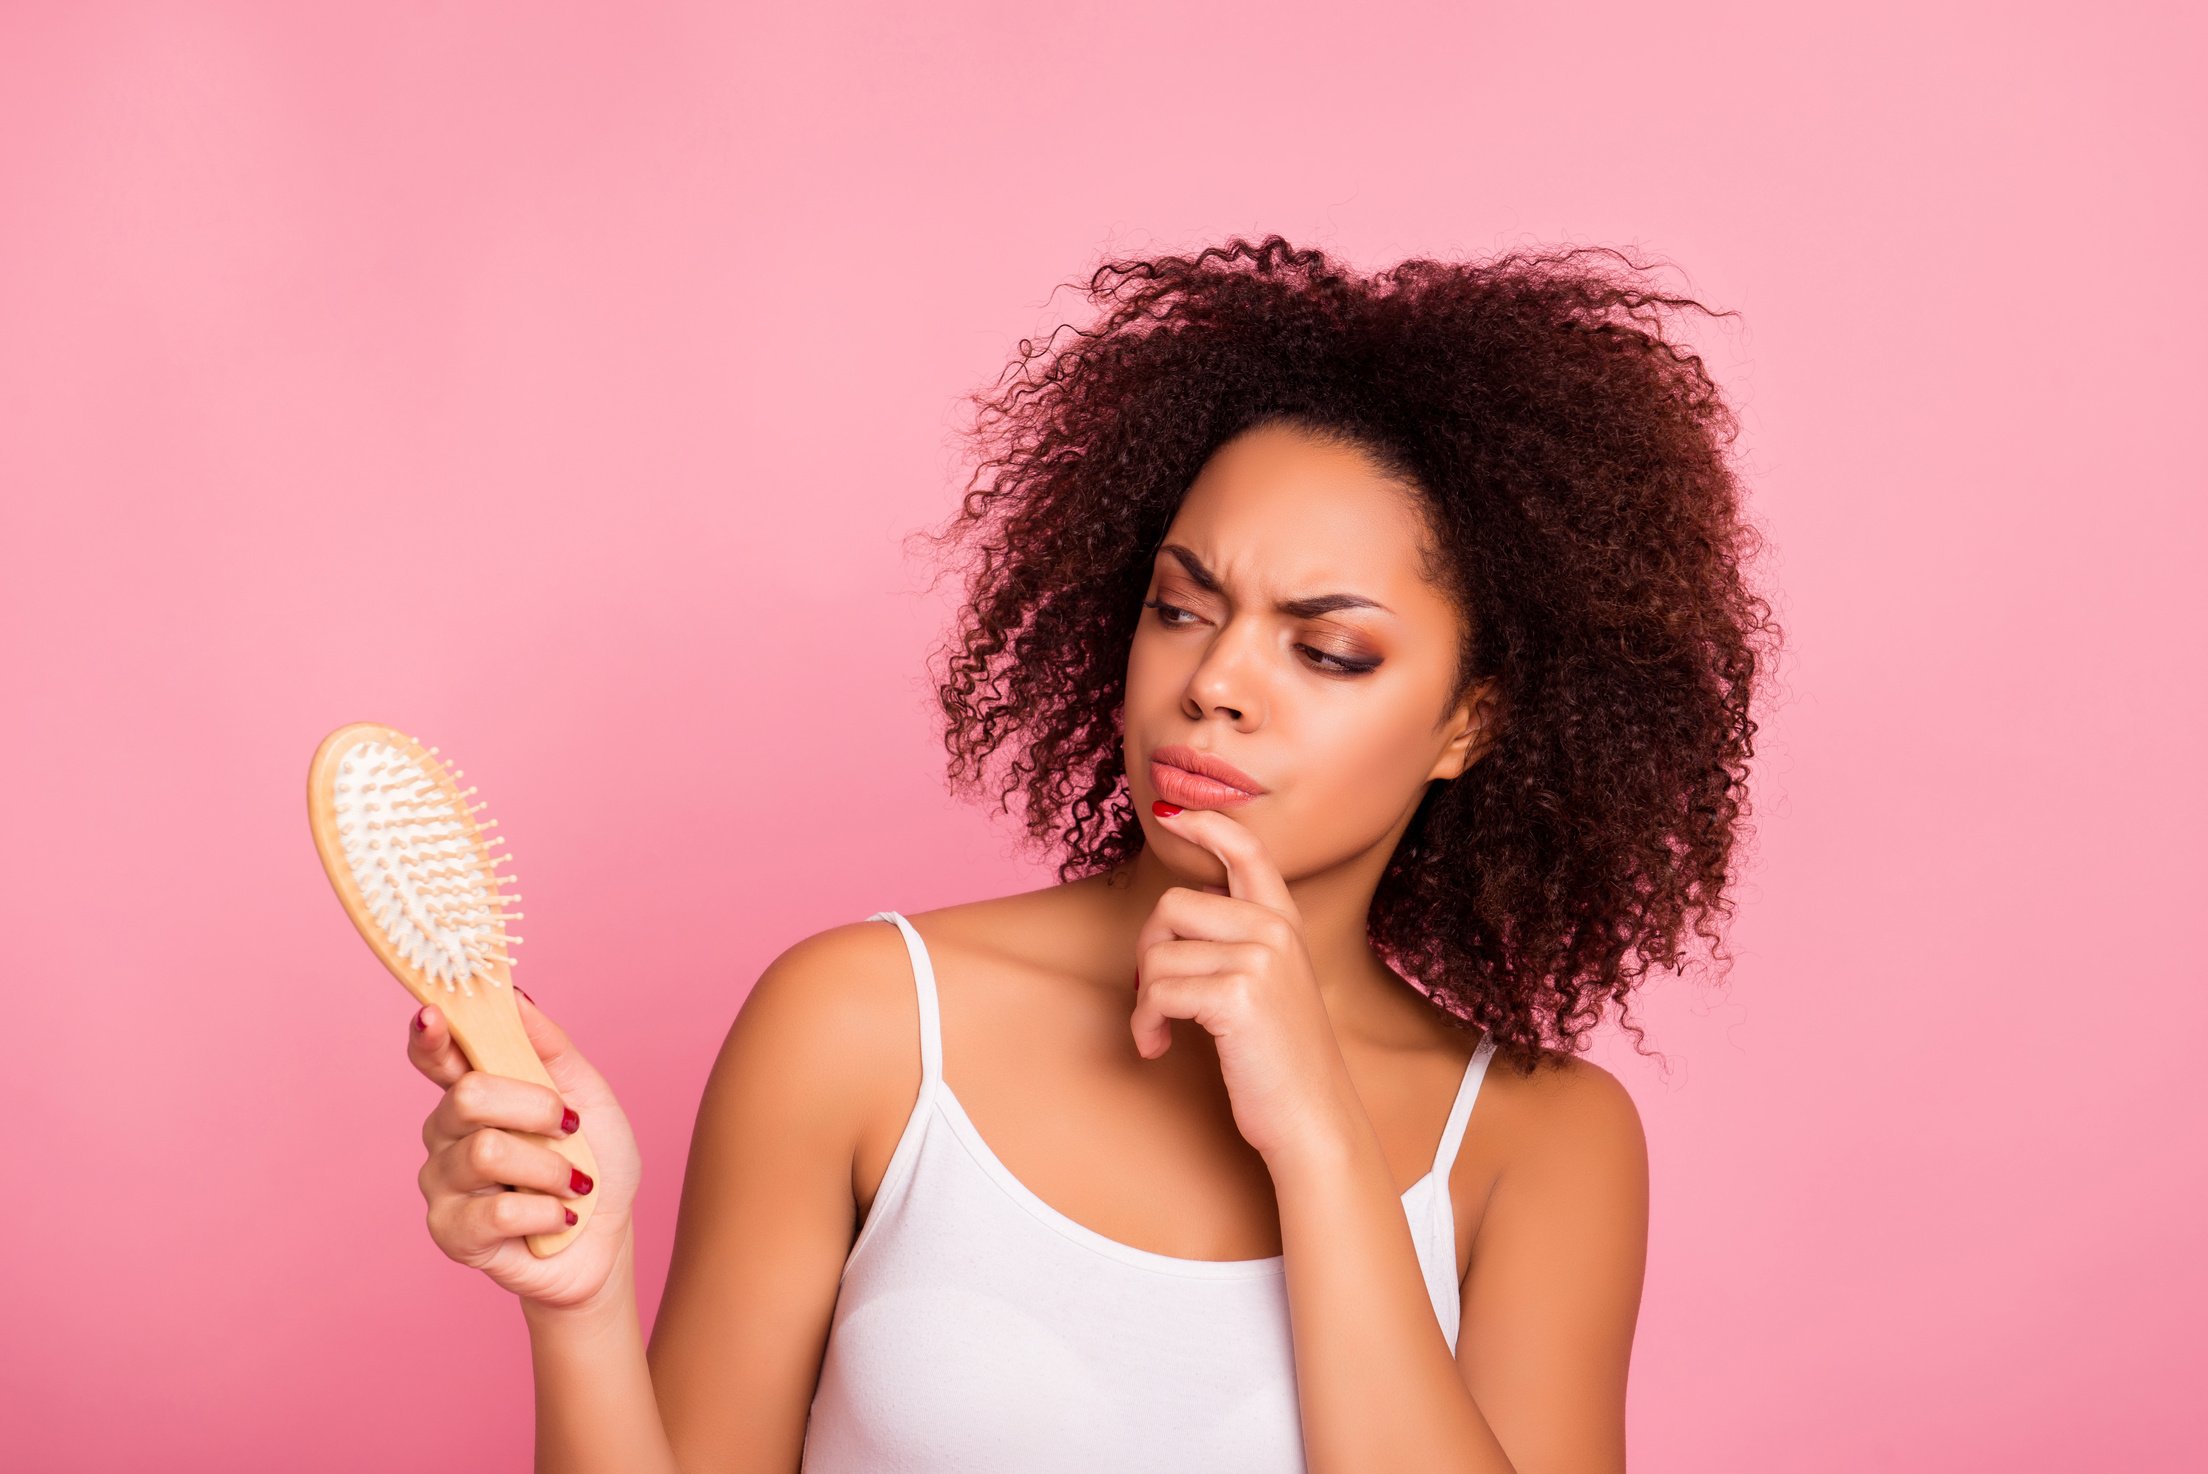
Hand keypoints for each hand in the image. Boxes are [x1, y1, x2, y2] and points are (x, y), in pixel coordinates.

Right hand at [408, 989, 643, 1312]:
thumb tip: (515, 997)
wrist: (607, 1239)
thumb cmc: (596, 1162)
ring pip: (486, 1153)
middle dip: (536, 1109)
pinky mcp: (450, 1232)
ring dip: (550, 1169)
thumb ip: (549, 1047)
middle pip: (468, 1097)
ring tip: (570, 1184)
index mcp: (474, 1092)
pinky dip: (547, 1212)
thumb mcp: (589, 1095)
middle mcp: (446, 1133)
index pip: (435, 1055)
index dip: (429, 1035)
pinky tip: (558, 1219)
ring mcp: (442, 1183)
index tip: (434, 1013)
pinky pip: (496, 1210)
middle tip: (569, 1128)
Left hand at [1131, 802, 1361, 1165]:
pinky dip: (1146, 1023)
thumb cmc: (1280, 1060)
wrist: (1313, 1119)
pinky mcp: (1237, 995)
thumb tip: (1169, 919)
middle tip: (1153, 994)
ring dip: (1145, 1001)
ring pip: (1158, 953)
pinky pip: (1158, 991)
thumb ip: (1237, 943)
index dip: (1206, 825)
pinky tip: (1158, 1047)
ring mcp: (1259, 959)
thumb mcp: (1270, 986)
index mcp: (1285, 923)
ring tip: (1160, 1031)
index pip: (1247, 850)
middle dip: (1148, 950)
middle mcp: (1275, 931)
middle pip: (1173, 904)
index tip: (1172, 815)